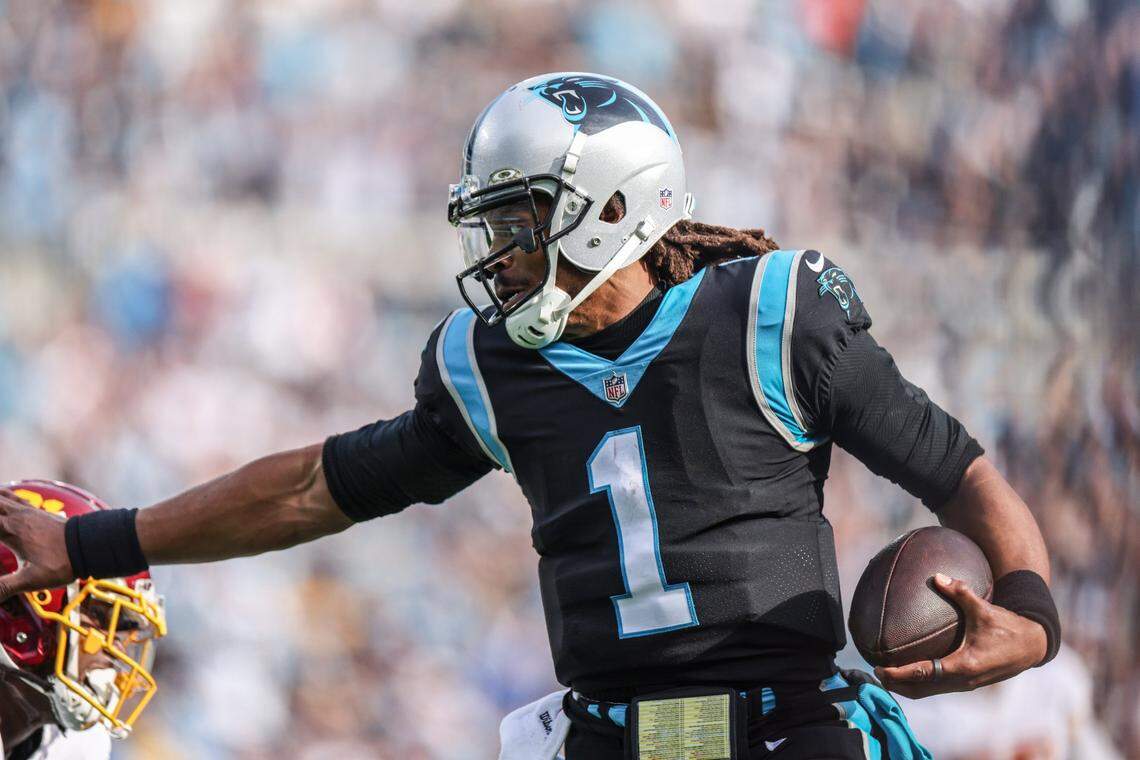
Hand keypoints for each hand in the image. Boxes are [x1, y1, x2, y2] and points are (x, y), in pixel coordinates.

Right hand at [0, 488, 72, 600]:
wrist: (89, 546)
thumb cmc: (63, 562)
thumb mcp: (31, 579)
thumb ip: (5, 587)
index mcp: (11, 530)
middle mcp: (16, 516)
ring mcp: (27, 511)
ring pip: (0, 497)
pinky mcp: (36, 512)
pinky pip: (13, 497)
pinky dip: (1, 495)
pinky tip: (0, 495)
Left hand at [874, 573, 1046, 698]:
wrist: (1033, 646)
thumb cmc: (1008, 627)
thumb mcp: (984, 608)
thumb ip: (960, 591)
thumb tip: (937, 576)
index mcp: (964, 665)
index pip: (923, 674)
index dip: (899, 674)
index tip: (879, 668)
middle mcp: (962, 680)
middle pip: (920, 690)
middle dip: (896, 685)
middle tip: (875, 673)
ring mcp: (965, 684)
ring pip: (928, 691)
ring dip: (906, 687)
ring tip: (885, 675)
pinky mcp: (968, 682)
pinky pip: (937, 686)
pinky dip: (920, 682)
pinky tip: (909, 670)